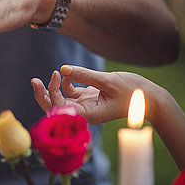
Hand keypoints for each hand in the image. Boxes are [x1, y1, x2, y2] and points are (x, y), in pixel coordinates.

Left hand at [31, 65, 156, 123]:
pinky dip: (65, 83)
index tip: (56, 75)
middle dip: (43, 95)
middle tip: (34, 81)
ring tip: (51, 74)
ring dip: (52, 88)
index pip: (61, 109)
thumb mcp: (108, 81)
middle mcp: (84, 112)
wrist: (151, 98)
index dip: (52, 94)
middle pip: (55, 108)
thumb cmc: (134, 92)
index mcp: (89, 114)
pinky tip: (67, 74)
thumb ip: (85, 75)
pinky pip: (70, 92)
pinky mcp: (88, 98)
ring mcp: (85, 105)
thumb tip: (63, 69)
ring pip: (61, 99)